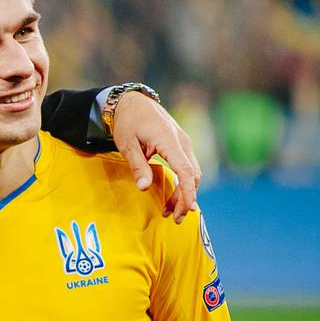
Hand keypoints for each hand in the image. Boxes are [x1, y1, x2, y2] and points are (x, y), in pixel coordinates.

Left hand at [108, 91, 200, 222]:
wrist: (132, 102)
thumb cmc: (127, 122)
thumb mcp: (127, 144)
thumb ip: (137, 166)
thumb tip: (144, 188)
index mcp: (170, 141)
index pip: (185, 170)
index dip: (188, 191)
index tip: (188, 208)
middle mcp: (182, 142)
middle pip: (193, 175)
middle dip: (186, 198)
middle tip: (173, 218)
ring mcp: (183, 143)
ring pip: (191, 173)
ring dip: (183, 192)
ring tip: (169, 211)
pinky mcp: (180, 146)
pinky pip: (186, 167)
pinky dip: (181, 183)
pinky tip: (170, 196)